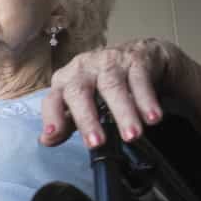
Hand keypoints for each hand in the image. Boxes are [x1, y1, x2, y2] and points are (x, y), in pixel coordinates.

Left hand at [39, 37, 197, 148]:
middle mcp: (83, 68)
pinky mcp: (135, 57)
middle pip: (79, 91)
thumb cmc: (106, 84)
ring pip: (112, 86)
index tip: (52, 136)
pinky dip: (146, 100)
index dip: (52, 117)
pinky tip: (153, 117)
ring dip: (123, 113)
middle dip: (87, 119)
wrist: (143, 57)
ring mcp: (109, 60)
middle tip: (98, 143)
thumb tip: (47, 140)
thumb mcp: (84, 104)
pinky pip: (140, 79)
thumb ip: (67, 123)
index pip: (53, 99)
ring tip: (132, 135)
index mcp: (66, 80)